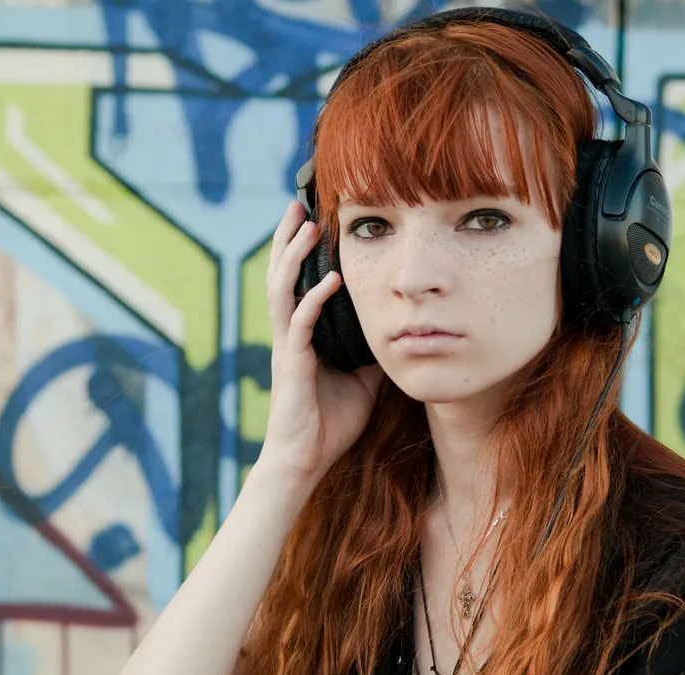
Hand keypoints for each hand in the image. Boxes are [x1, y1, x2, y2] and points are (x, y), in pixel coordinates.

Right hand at [258, 200, 384, 481]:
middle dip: (288, 238)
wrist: (306, 460)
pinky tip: (329, 279)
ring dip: (294, 256)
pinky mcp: (292, 365)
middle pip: (281, 275)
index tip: (315, 219)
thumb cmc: (331, 422)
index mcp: (303, 334)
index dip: (302, 251)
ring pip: (282, 290)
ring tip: (307, 226)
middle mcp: (290, 334)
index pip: (298, 281)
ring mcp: (287, 347)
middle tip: (297, 204)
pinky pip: (300, 324)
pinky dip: (314, 299)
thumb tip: (403, 327)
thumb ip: (374, 349)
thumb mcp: (365, 378)